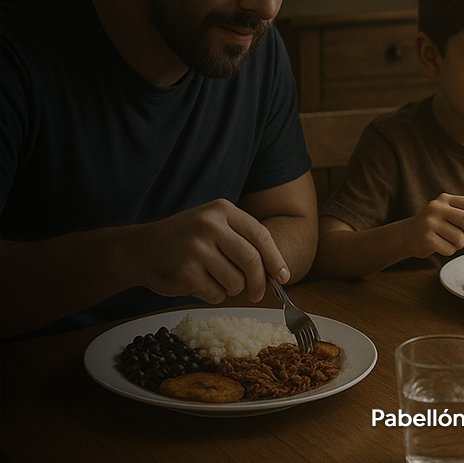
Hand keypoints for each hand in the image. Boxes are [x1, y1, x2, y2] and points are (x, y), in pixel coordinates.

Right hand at [133, 199, 288, 303]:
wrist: (137, 249)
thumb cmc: (182, 240)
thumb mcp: (211, 224)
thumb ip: (241, 239)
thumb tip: (276, 270)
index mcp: (221, 210)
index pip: (261, 236)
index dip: (276, 259)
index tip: (283, 277)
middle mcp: (210, 225)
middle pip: (252, 261)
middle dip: (259, 283)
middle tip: (258, 294)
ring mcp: (196, 248)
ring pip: (236, 281)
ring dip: (232, 290)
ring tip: (216, 281)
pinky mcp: (185, 272)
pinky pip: (216, 293)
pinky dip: (214, 295)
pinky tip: (199, 284)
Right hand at [402, 193, 463, 258]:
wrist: (407, 234)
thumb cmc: (432, 225)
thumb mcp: (449, 214)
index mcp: (445, 199)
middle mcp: (437, 208)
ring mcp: (430, 222)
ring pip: (459, 237)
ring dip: (460, 244)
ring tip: (451, 242)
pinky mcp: (426, 238)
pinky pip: (449, 248)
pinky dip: (450, 251)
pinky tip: (442, 246)